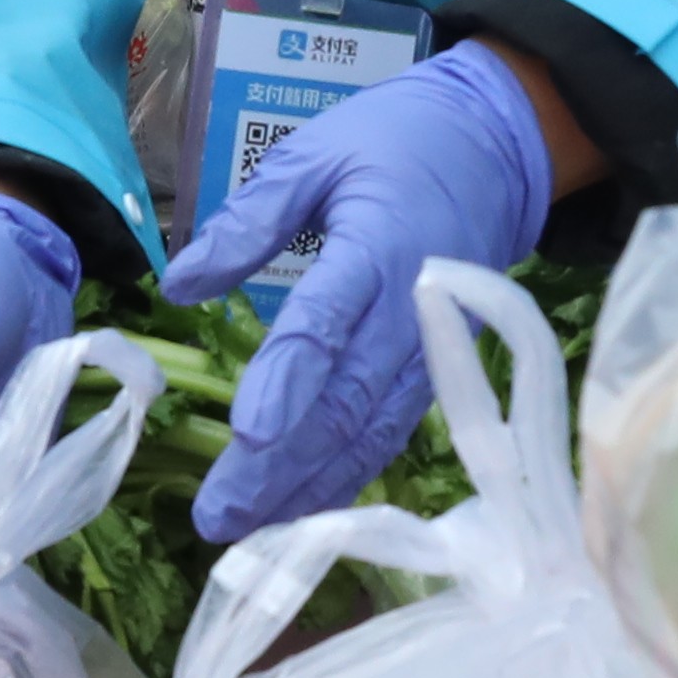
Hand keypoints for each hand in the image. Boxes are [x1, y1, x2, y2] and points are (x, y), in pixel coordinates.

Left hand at [159, 42, 562, 537]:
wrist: (499, 151)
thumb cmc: (397, 145)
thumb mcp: (314, 154)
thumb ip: (249, 220)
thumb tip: (178, 285)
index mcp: (376, 248)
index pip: (326, 323)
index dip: (288, 381)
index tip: (248, 433)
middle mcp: (409, 311)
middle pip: (344, 400)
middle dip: (282, 466)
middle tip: (219, 516)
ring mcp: (430, 348)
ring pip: (371, 430)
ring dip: (311, 486)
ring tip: (250, 532)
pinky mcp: (439, 368)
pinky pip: (392, 431)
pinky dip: (349, 475)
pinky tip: (306, 509)